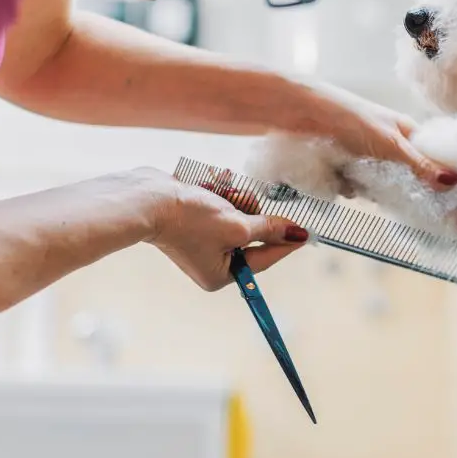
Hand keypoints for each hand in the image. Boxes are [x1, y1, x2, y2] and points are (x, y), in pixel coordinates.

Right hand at [147, 175, 308, 290]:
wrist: (149, 198)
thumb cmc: (190, 219)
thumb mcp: (237, 226)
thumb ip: (269, 229)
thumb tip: (298, 233)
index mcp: (220, 274)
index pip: (266, 258)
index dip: (286, 241)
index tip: (307, 231)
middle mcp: (211, 260)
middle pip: (251, 233)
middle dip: (248, 212)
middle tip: (240, 202)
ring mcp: (202, 238)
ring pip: (237, 213)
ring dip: (232, 198)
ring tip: (219, 192)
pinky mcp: (195, 217)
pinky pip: (220, 203)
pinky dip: (218, 192)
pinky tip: (211, 183)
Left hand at [309, 83, 456, 190]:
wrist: (300, 112)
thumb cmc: (349, 117)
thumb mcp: (390, 143)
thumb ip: (420, 165)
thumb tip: (455, 181)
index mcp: (408, 132)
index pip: (435, 159)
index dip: (443, 179)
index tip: (451, 202)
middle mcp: (390, 144)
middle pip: (409, 178)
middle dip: (405, 190)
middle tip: (403, 198)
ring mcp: (368, 156)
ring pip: (381, 186)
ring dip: (372, 190)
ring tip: (362, 181)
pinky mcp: (345, 167)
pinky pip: (356, 188)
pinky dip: (350, 188)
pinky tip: (343, 181)